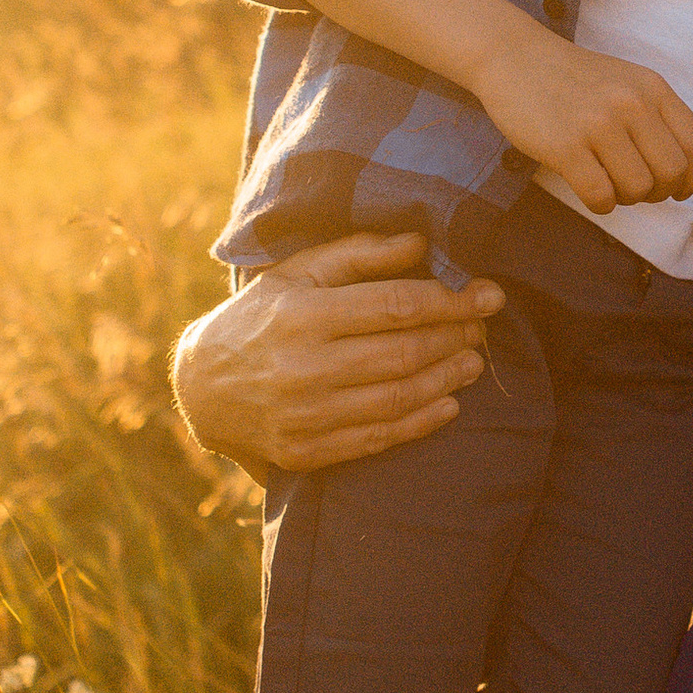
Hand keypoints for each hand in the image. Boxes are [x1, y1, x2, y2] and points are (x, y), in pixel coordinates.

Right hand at [172, 233, 503, 472]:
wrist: (202, 386)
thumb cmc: (261, 316)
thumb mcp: (298, 271)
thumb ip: (360, 253)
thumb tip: (421, 242)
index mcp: (302, 314)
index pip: (395, 306)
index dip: (451, 301)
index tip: (489, 295)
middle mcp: (302, 367)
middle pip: (403, 354)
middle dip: (455, 339)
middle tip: (482, 329)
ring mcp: (304, 415)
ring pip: (397, 399)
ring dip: (447, 380)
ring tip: (472, 362)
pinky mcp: (306, 451)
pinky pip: (378, 440)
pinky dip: (421, 423)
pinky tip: (448, 405)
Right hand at [472, 4, 692, 212]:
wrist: (514, 57)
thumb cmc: (572, 78)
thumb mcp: (625, 81)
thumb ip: (654, 116)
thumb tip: (677, 173)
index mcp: (652, 87)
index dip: (692, 177)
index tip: (680, 190)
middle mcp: (630, 103)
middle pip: (670, 172)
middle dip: (657, 192)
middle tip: (635, 188)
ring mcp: (598, 125)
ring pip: (637, 189)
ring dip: (625, 198)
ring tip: (608, 184)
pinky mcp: (565, 147)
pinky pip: (600, 196)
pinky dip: (600, 204)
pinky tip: (590, 192)